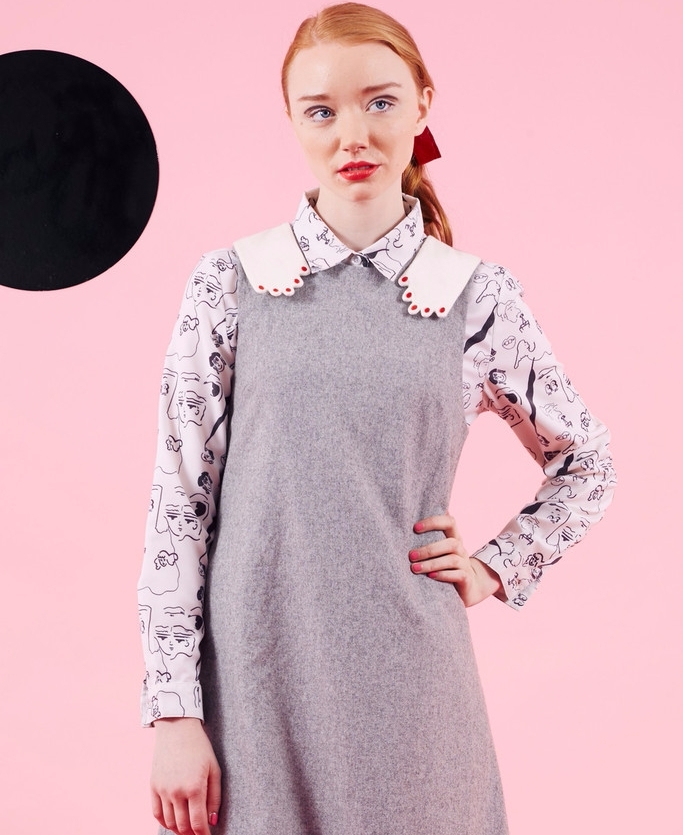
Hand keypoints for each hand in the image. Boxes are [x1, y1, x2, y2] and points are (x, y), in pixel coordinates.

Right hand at [150, 717, 221, 834]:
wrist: (177, 728)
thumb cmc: (200, 748)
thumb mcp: (214, 769)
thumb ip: (214, 797)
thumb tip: (212, 821)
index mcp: (195, 787)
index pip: (198, 823)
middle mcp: (177, 791)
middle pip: (183, 826)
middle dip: (192, 832)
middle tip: (198, 830)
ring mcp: (163, 790)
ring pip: (169, 823)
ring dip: (179, 829)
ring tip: (187, 827)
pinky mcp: (153, 786)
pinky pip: (156, 813)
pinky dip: (164, 822)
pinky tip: (173, 821)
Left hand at [409, 514, 504, 606]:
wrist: (469, 587)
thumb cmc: (446, 565)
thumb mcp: (439, 551)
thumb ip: (428, 539)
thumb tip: (405, 526)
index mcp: (454, 538)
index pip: (449, 522)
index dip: (433, 522)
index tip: (415, 528)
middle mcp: (461, 549)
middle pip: (451, 543)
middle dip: (429, 549)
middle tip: (410, 556)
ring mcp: (465, 564)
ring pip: (452, 560)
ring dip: (432, 564)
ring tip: (415, 569)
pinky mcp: (467, 579)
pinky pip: (459, 575)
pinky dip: (443, 575)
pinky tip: (430, 577)